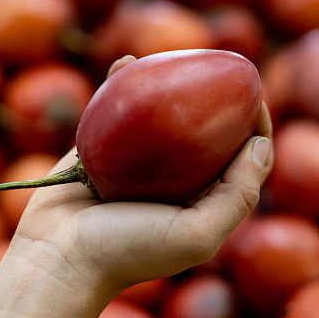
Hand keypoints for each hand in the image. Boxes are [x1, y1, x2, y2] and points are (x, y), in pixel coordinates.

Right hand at [6, 56, 272, 298]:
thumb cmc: (128, 253)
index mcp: (201, 203)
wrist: (56, 258)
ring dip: (169, 87)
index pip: (242, 161)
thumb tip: (262, 145)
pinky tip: (127, 63)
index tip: (254, 96)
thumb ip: (237, 195)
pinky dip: (121, 86)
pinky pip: (114, 112)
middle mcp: (173, 184)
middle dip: (216, 100)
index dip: (256, 128)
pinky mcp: (99, 151)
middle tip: (217, 67)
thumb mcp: (198, 234)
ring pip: (160, 118)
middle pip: (205, 134)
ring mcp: (135, 165)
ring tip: (176, 59)